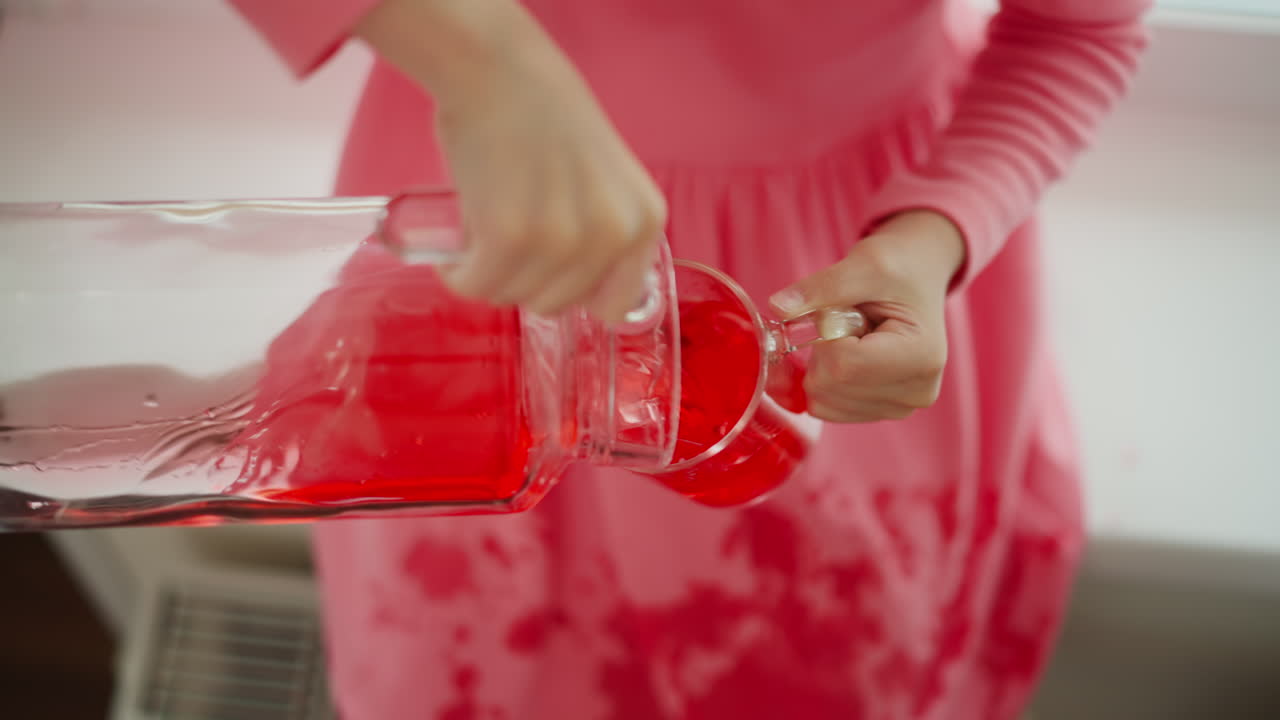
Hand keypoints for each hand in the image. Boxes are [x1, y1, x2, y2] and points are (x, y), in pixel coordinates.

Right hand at [358, 0, 664, 323]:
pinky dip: (459, 277)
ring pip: (513, 298)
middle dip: (523, 284)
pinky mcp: (510, 237)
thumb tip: (562, 291)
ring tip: (478, 242)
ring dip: (488, 279)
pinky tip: (454, 257)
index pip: (615, 304)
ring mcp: (564, 239)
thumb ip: (597, 235)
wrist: (499, 70)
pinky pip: (477, 285)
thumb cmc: (544, 116)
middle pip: (556, 305)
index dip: (574, 295)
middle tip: (501, 250)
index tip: (547, 279)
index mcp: (644, 221)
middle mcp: (613, 235)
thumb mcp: (602, 182)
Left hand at [769, 210, 965, 422]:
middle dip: (822, 351)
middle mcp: (917, 392)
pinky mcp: (884, 413)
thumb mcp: (864, 265)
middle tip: (850, 323)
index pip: (843, 366)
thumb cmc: (899, 268)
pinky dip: (825, 381)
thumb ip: (821, 287)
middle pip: (830, 388)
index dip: (823, 339)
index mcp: (921, 356)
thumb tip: (778, 307)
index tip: (843, 313)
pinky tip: (852, 355)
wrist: (918, 277)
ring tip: (855, 338)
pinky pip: (828, 408)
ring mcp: (902, 408)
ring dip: (824, 366)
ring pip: (824, 403)